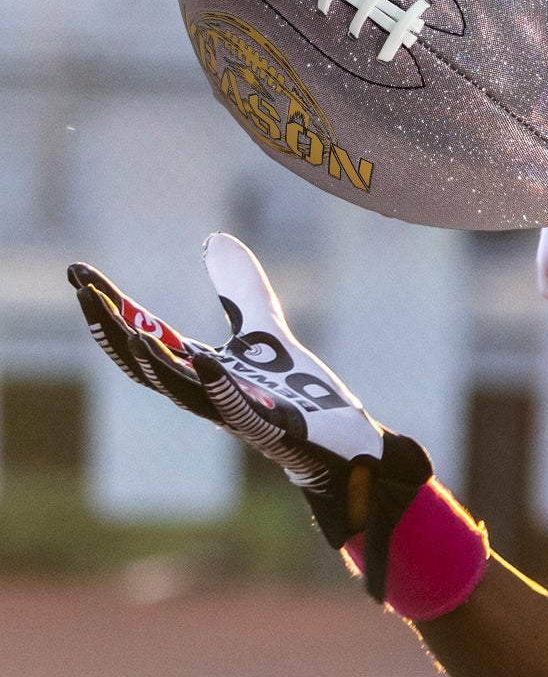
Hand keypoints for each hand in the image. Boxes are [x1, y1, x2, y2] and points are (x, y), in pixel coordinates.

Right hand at [68, 233, 431, 600]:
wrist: (340, 438)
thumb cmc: (295, 391)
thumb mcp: (263, 329)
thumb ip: (240, 288)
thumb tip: (213, 238)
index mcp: (197, 369)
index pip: (141, 335)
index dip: (109, 306)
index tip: (78, 272)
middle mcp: (205, 392)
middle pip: (145, 364)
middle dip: (112, 330)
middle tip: (83, 293)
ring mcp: (235, 412)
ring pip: (182, 391)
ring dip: (156, 364)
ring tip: (133, 333)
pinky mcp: (270, 427)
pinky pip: (237, 408)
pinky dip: (219, 386)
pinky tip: (208, 361)